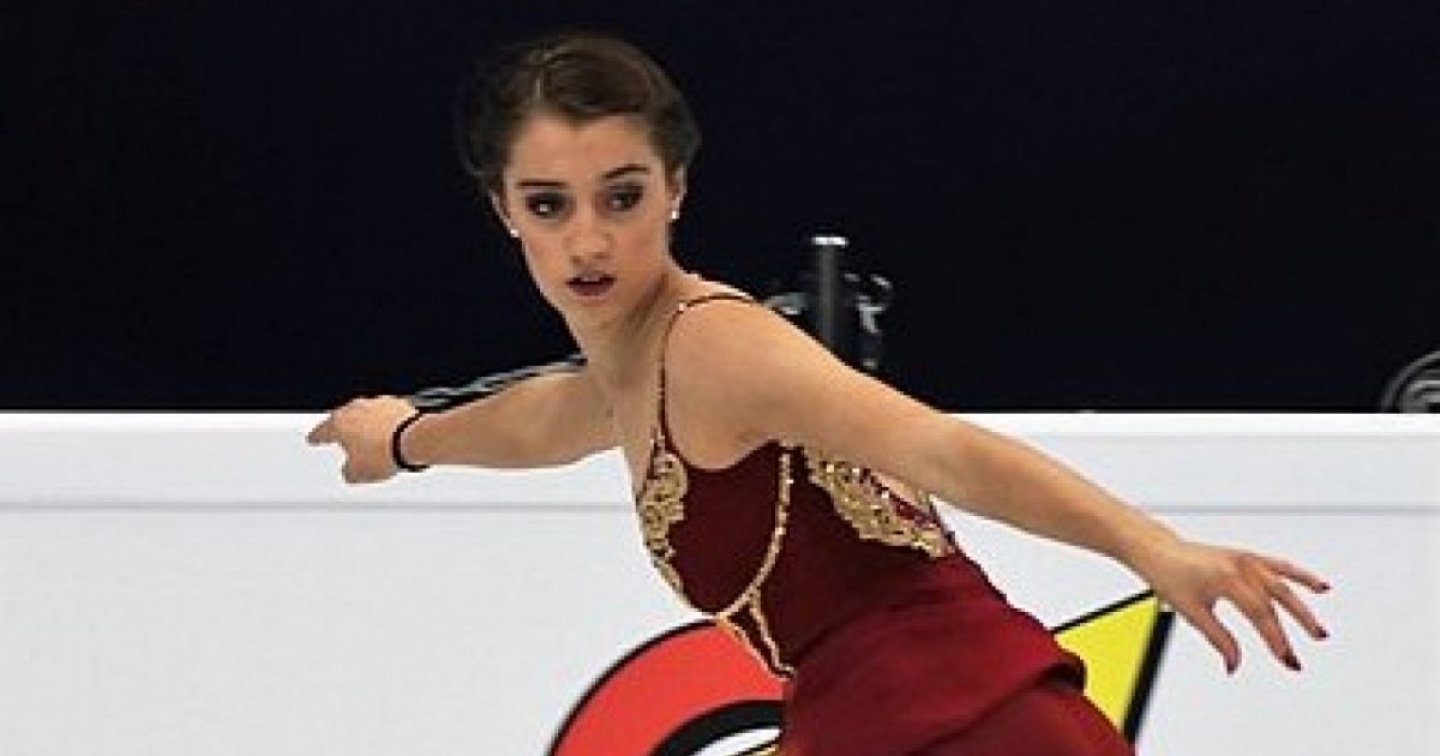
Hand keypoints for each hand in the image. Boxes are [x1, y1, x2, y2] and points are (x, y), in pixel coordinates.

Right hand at [306, 395, 416, 482]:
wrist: (414, 440)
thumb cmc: (384, 453)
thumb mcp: (357, 474)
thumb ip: (347, 472)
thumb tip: (350, 471)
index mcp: (339, 423)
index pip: (321, 431)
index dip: (317, 438)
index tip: (314, 439)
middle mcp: (356, 409)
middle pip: (344, 420)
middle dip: (346, 432)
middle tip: (348, 444)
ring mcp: (377, 404)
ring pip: (367, 416)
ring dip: (368, 427)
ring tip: (376, 445)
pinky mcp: (398, 404)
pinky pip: (387, 415)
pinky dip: (387, 424)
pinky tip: (392, 437)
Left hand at [1137, 538, 1329, 673]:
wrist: (1157, 550)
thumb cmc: (1169, 576)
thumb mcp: (1191, 612)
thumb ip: (1218, 638)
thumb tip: (1234, 665)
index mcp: (1226, 578)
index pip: (1259, 614)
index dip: (1275, 640)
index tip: (1287, 661)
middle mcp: (1240, 565)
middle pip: (1275, 601)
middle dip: (1292, 632)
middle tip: (1299, 658)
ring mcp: (1245, 558)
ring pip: (1284, 582)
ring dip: (1304, 607)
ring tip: (1319, 630)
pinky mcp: (1247, 556)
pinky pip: (1279, 566)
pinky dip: (1300, 575)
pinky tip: (1319, 586)